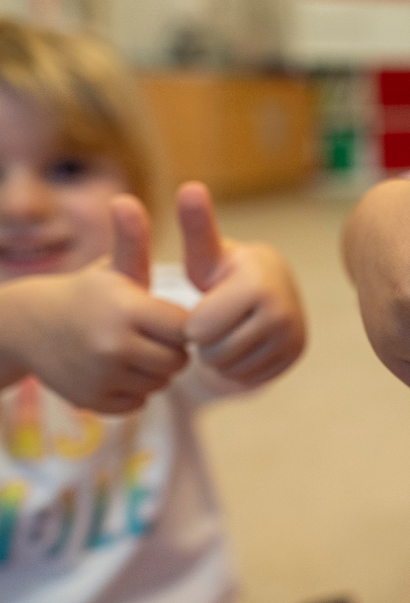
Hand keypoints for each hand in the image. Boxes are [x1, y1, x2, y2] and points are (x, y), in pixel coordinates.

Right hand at [13, 195, 188, 412]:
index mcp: (127, 309)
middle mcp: (115, 346)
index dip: (183, 324)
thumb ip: (134, 243)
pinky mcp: (93, 400)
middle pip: (179, 360)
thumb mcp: (112, 269)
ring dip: (155, 370)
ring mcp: (103, 377)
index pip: (187, 328)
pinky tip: (118, 369)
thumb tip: (126, 200)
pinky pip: (139, 401)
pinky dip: (135, 390)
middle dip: (173, 349)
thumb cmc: (86, 293)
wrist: (28, 326)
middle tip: (154, 336)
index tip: (169, 317)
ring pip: (161, 383)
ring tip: (136, 349)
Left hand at [179, 182, 305, 385]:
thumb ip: (196, 227)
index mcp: (257, 285)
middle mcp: (282, 312)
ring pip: (229, 370)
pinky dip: (237, 368)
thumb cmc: (225, 271)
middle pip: (213, 353)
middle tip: (214, 321)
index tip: (201, 304)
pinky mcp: (295, 355)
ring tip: (227, 331)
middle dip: (204, 342)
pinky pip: (247, 379)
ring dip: (218, 357)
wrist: (271, 286)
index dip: (190, 322)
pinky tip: (242, 344)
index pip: (197, 330)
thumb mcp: (207, 253)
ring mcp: (293, 336)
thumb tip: (189, 186)